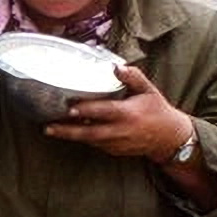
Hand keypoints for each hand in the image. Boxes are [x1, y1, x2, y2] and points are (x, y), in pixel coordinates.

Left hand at [43, 64, 193, 161]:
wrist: (169, 138)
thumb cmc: (157, 110)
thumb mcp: (148, 90)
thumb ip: (133, 77)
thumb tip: (116, 66)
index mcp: (128, 114)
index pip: (104, 112)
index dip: (86, 111)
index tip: (70, 108)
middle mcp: (120, 131)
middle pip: (89, 133)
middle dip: (67, 131)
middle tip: (47, 127)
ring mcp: (116, 144)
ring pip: (89, 140)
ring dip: (70, 135)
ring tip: (50, 129)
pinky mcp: (114, 151)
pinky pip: (95, 144)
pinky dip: (82, 138)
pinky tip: (68, 131)